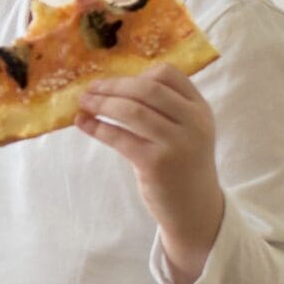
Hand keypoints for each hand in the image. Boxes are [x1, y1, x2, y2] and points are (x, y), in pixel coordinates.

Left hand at [75, 67, 224, 283]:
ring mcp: (176, 143)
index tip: (117, 83)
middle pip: (147, 88)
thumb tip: (114, 86)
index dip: (138, 74)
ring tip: (83, 103)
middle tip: (89, 89)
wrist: (195, 209)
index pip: (168, 74)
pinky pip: (119, 137)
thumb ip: (165, 108)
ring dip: (101, 104)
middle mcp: (193, 123)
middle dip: (113, 86)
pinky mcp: (156, 164)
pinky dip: (97, 127)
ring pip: (132, 111)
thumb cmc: (182, 165)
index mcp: (200, 109)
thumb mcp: (187, 131)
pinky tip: (83, 123)